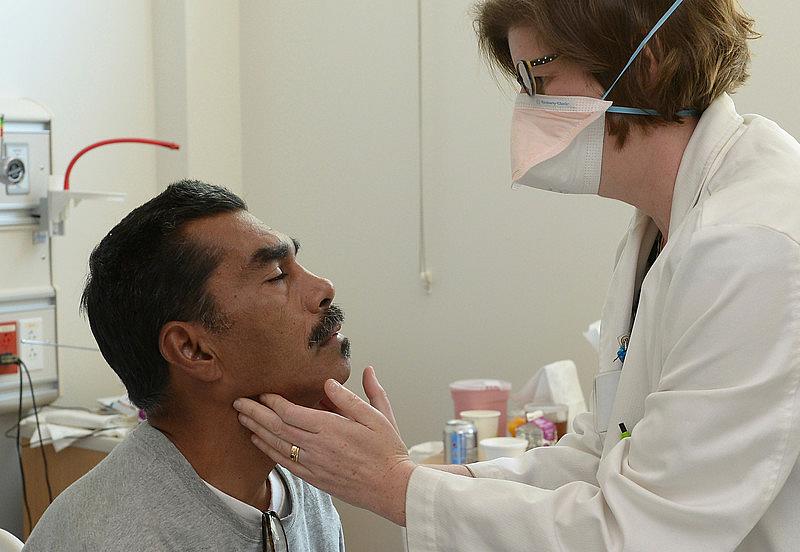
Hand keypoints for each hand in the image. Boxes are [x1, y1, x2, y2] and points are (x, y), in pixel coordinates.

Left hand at [233, 367, 415, 525]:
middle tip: (238, 402)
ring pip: (276, 445)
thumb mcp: (378, 415)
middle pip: (276, 427)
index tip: (263, 391)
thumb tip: (331, 381)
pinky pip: (284, 462)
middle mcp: (317, 447)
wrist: (391, 488)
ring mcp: (313, 464)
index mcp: (331, 428)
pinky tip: (259, 442)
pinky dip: (268, 450)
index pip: (290, 412)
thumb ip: (353, 396)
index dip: (272, 401)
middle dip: (255, 413)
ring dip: (256, 430)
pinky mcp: (314, 477)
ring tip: (242, 418)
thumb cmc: (387, 451)